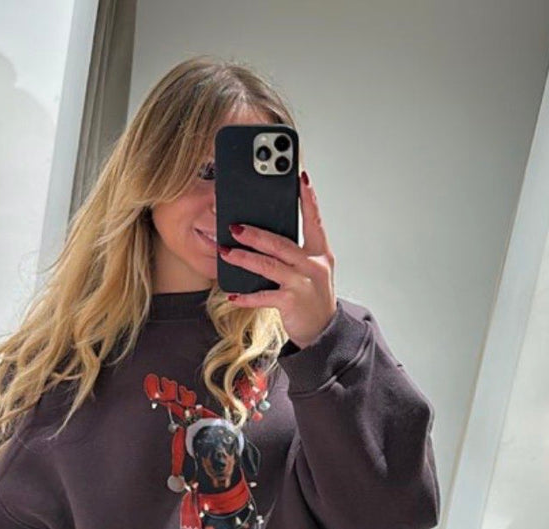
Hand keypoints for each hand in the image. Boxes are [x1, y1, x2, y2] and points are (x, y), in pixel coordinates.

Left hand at [218, 169, 336, 348]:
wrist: (323, 330)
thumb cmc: (312, 297)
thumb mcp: (312, 270)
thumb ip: (295, 253)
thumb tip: (265, 235)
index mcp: (320, 253)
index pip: (314, 220)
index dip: (308, 199)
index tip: (300, 177)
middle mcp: (313, 265)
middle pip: (281, 243)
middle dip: (255, 233)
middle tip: (234, 226)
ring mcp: (303, 284)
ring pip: (269, 266)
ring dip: (244, 258)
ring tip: (226, 252)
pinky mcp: (292, 302)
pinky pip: (264, 296)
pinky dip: (247, 296)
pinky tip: (233, 294)